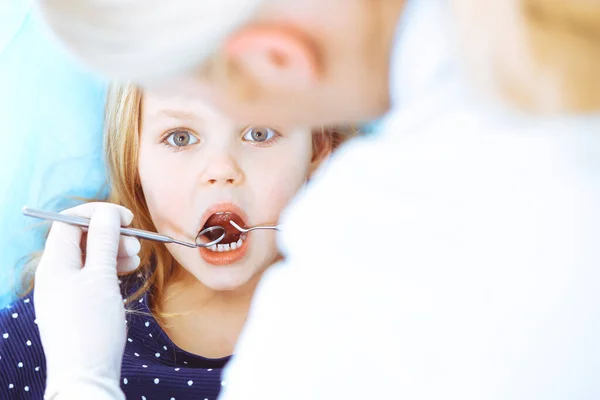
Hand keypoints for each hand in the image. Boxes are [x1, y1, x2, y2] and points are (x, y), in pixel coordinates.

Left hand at [34, 203, 140, 399]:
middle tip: (136, 244)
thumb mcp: (101, 278)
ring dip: (113, 251)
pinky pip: (92, 275)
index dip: (97, 213)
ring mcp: (65, 289)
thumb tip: (106, 213)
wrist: (86, 375)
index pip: (69, 221)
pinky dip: (110, 268)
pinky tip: (126, 272)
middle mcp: (55, 273)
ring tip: (135, 260)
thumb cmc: (92, 327)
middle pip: (81, 238)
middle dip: (110, 234)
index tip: (126, 217)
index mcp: (54, 263)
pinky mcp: (76, 303)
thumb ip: (104, 242)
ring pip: (89, 256)